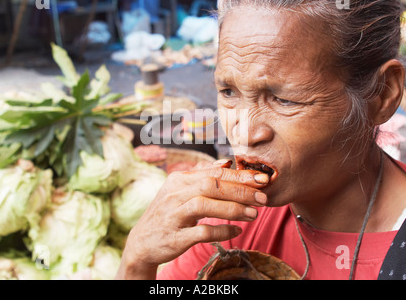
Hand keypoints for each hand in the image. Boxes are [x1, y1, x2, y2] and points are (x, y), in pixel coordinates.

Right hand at [116, 159, 269, 278]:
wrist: (142, 241)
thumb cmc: (167, 213)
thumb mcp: (179, 190)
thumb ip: (201, 176)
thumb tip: (226, 163)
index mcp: (179, 179)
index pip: (214, 173)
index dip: (240, 176)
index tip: (262, 179)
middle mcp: (175, 194)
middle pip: (212, 186)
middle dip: (241, 191)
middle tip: (263, 197)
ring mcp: (173, 215)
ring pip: (205, 205)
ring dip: (233, 209)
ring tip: (254, 214)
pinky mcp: (175, 236)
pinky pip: (201, 232)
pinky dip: (222, 231)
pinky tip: (236, 231)